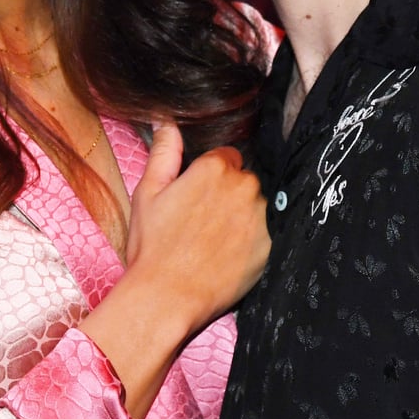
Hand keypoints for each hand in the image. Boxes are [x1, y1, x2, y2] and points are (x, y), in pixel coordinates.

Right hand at [122, 121, 268, 335]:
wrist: (167, 296)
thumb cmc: (153, 246)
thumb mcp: (147, 193)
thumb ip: (164, 153)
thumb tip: (168, 122)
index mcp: (214, 168)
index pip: (225, 158)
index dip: (210, 178)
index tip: (198, 198)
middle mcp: (244, 186)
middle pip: (243, 181)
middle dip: (228, 196)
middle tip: (203, 223)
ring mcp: (260, 216)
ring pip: (256, 207)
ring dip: (242, 217)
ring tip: (214, 242)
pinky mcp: (270, 245)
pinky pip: (266, 234)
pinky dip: (251, 242)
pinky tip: (228, 257)